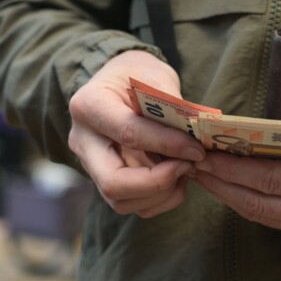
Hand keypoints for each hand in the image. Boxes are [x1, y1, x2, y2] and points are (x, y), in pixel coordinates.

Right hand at [68, 50, 204, 217]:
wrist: (118, 81)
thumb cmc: (137, 75)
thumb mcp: (155, 77)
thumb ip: (171, 109)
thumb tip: (196, 141)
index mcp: (89, 105)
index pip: (129, 134)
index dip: (167, 145)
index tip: (197, 149)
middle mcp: (83, 141)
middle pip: (113, 183)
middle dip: (157, 183)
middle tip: (187, 167)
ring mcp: (90, 165)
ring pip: (122, 202)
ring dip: (161, 194)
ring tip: (185, 169)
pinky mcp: (104, 180)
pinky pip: (131, 205)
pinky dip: (160, 199)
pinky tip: (176, 178)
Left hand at [192, 108, 280, 236]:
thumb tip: (235, 142)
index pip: (270, 179)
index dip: (232, 169)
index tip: (203, 155)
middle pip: (260, 204)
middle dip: (222, 184)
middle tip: (193, 165)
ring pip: (262, 216)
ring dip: (228, 195)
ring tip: (203, 175)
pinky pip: (272, 219)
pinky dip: (246, 202)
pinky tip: (227, 186)